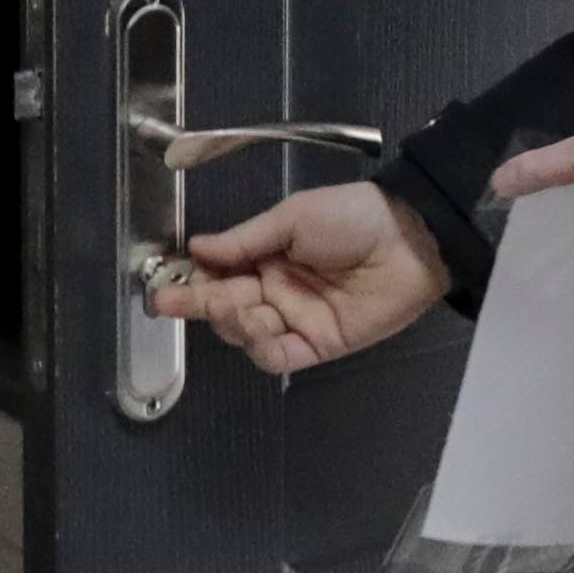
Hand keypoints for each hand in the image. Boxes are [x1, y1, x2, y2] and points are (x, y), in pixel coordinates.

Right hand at [162, 179, 446, 378]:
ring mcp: (296, 320)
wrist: (410, 238)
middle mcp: (276, 291)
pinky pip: (277, 356)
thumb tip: (196, 249)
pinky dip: (259, 346)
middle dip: (198, 303)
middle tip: (173, 298)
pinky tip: (257, 324)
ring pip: (244, 333)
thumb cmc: (352, 216)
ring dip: (230, 320)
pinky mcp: (318, 345)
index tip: (163, 282)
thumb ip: (244, 240)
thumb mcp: (293, 217)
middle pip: (224, 308)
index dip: (191, 280)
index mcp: (268, 257)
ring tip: (234, 301)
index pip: (219, 275)